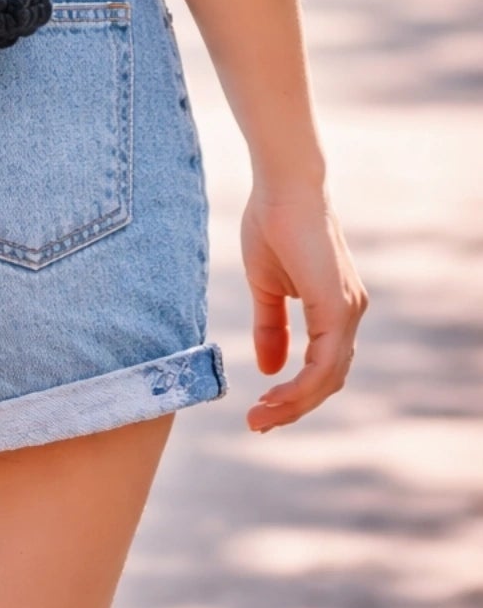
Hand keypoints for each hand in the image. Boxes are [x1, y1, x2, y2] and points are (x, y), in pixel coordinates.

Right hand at [240, 182, 368, 431]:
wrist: (281, 184)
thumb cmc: (272, 223)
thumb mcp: (265, 285)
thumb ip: (270, 326)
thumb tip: (269, 369)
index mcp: (335, 307)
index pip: (322, 366)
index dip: (294, 394)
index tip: (260, 410)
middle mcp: (349, 312)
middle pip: (328, 380)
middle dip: (293, 407)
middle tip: (258, 423)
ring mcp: (348, 310)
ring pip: (329, 378)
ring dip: (294, 403)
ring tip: (260, 417)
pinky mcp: (337, 306)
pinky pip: (324, 363)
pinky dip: (300, 387)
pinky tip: (274, 395)